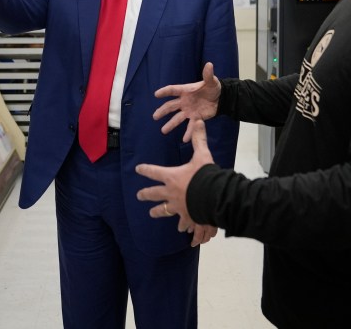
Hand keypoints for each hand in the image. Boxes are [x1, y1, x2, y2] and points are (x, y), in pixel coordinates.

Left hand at [136, 118, 215, 244]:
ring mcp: (178, 207)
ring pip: (164, 211)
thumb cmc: (205, 175)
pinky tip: (183, 231)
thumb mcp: (202, 155)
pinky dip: (184, 226)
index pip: (154, 172)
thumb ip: (199, 139)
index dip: (145, 170)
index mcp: (172, 177)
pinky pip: (184, 223)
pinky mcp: (188, 217)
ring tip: (152, 214)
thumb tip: (198, 120)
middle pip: (154, 194)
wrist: (213, 197)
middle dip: (146, 195)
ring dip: (158, 212)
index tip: (137, 169)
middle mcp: (171, 193)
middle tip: (139, 196)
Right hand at [153, 62, 221, 138]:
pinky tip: (185, 139)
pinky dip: (188, 132)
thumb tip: (209, 64)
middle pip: (171, 106)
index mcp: (186, 91)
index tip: (156, 94)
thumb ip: (208, 75)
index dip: (165, 92)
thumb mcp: (212, 81)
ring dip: (171, 124)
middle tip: (155, 116)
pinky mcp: (196, 118)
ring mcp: (189, 110)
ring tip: (163, 131)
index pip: (173, 90)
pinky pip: (190, 126)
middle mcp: (184, 101)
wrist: (221, 98)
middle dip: (162, 111)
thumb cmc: (214, 87)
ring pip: (177, 118)